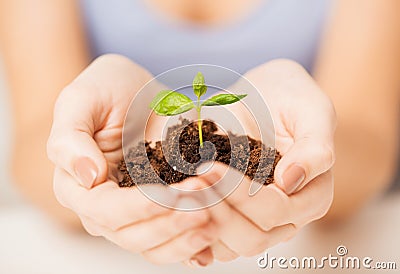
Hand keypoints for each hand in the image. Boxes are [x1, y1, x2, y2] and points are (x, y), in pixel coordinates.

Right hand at [47, 54, 216, 264]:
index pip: (106, 211)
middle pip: (133, 235)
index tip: (172, 193)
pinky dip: (193, 247)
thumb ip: (70, 138)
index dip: (139, 207)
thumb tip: (87, 177)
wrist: (138, 90)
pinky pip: (173, 240)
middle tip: (204, 203)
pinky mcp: (160, 211)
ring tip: (215, 221)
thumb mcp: (80, 100)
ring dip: (185, 239)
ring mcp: (135, 212)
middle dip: (170, 223)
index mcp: (79, 187)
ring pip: (154, 245)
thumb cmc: (106, 90)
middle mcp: (105, 208)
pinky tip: (212, 245)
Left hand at [187, 59, 335, 259]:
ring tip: (177, 192)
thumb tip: (290, 182)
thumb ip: (313, 148)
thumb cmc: (291, 99)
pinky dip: (189, 228)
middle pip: (251, 237)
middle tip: (190, 182)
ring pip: (228, 245)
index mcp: (310, 196)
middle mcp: (284, 216)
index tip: (210, 167)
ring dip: (199, 223)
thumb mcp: (311, 111)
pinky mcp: (230, 213)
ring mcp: (254, 218)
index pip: (276, 211)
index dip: (242, 195)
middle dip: (218, 210)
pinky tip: (172, 207)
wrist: (264, 94)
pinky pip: (209, 237)